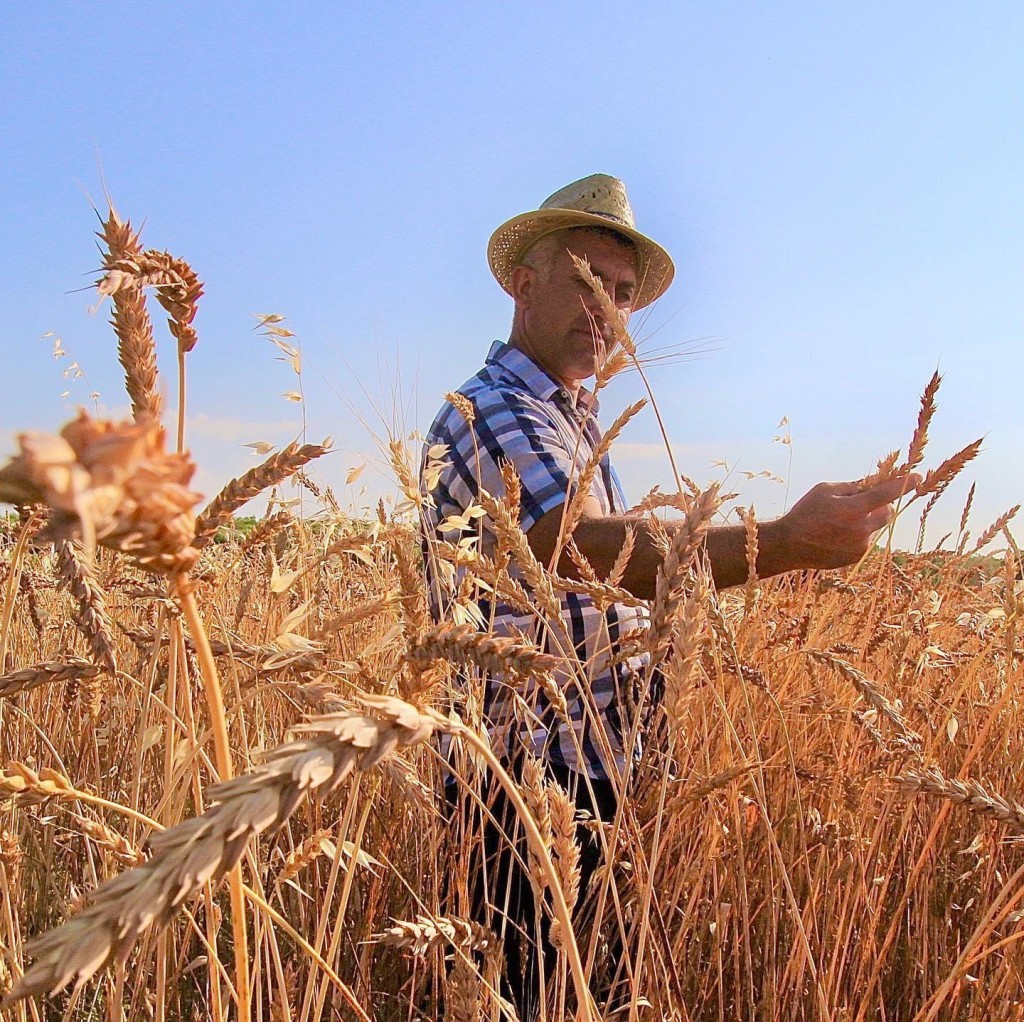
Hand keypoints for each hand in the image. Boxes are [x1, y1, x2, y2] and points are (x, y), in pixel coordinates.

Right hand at [773, 473, 919, 570]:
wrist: (789, 545)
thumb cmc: (805, 513)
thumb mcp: (824, 490)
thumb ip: (853, 486)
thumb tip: (875, 482)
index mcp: (853, 509)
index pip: (886, 493)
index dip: (904, 483)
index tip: (918, 478)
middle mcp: (861, 529)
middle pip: (887, 513)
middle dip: (880, 506)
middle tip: (861, 504)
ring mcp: (860, 546)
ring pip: (875, 527)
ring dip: (865, 522)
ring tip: (838, 524)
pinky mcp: (856, 557)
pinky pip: (865, 541)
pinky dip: (856, 536)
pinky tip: (835, 537)